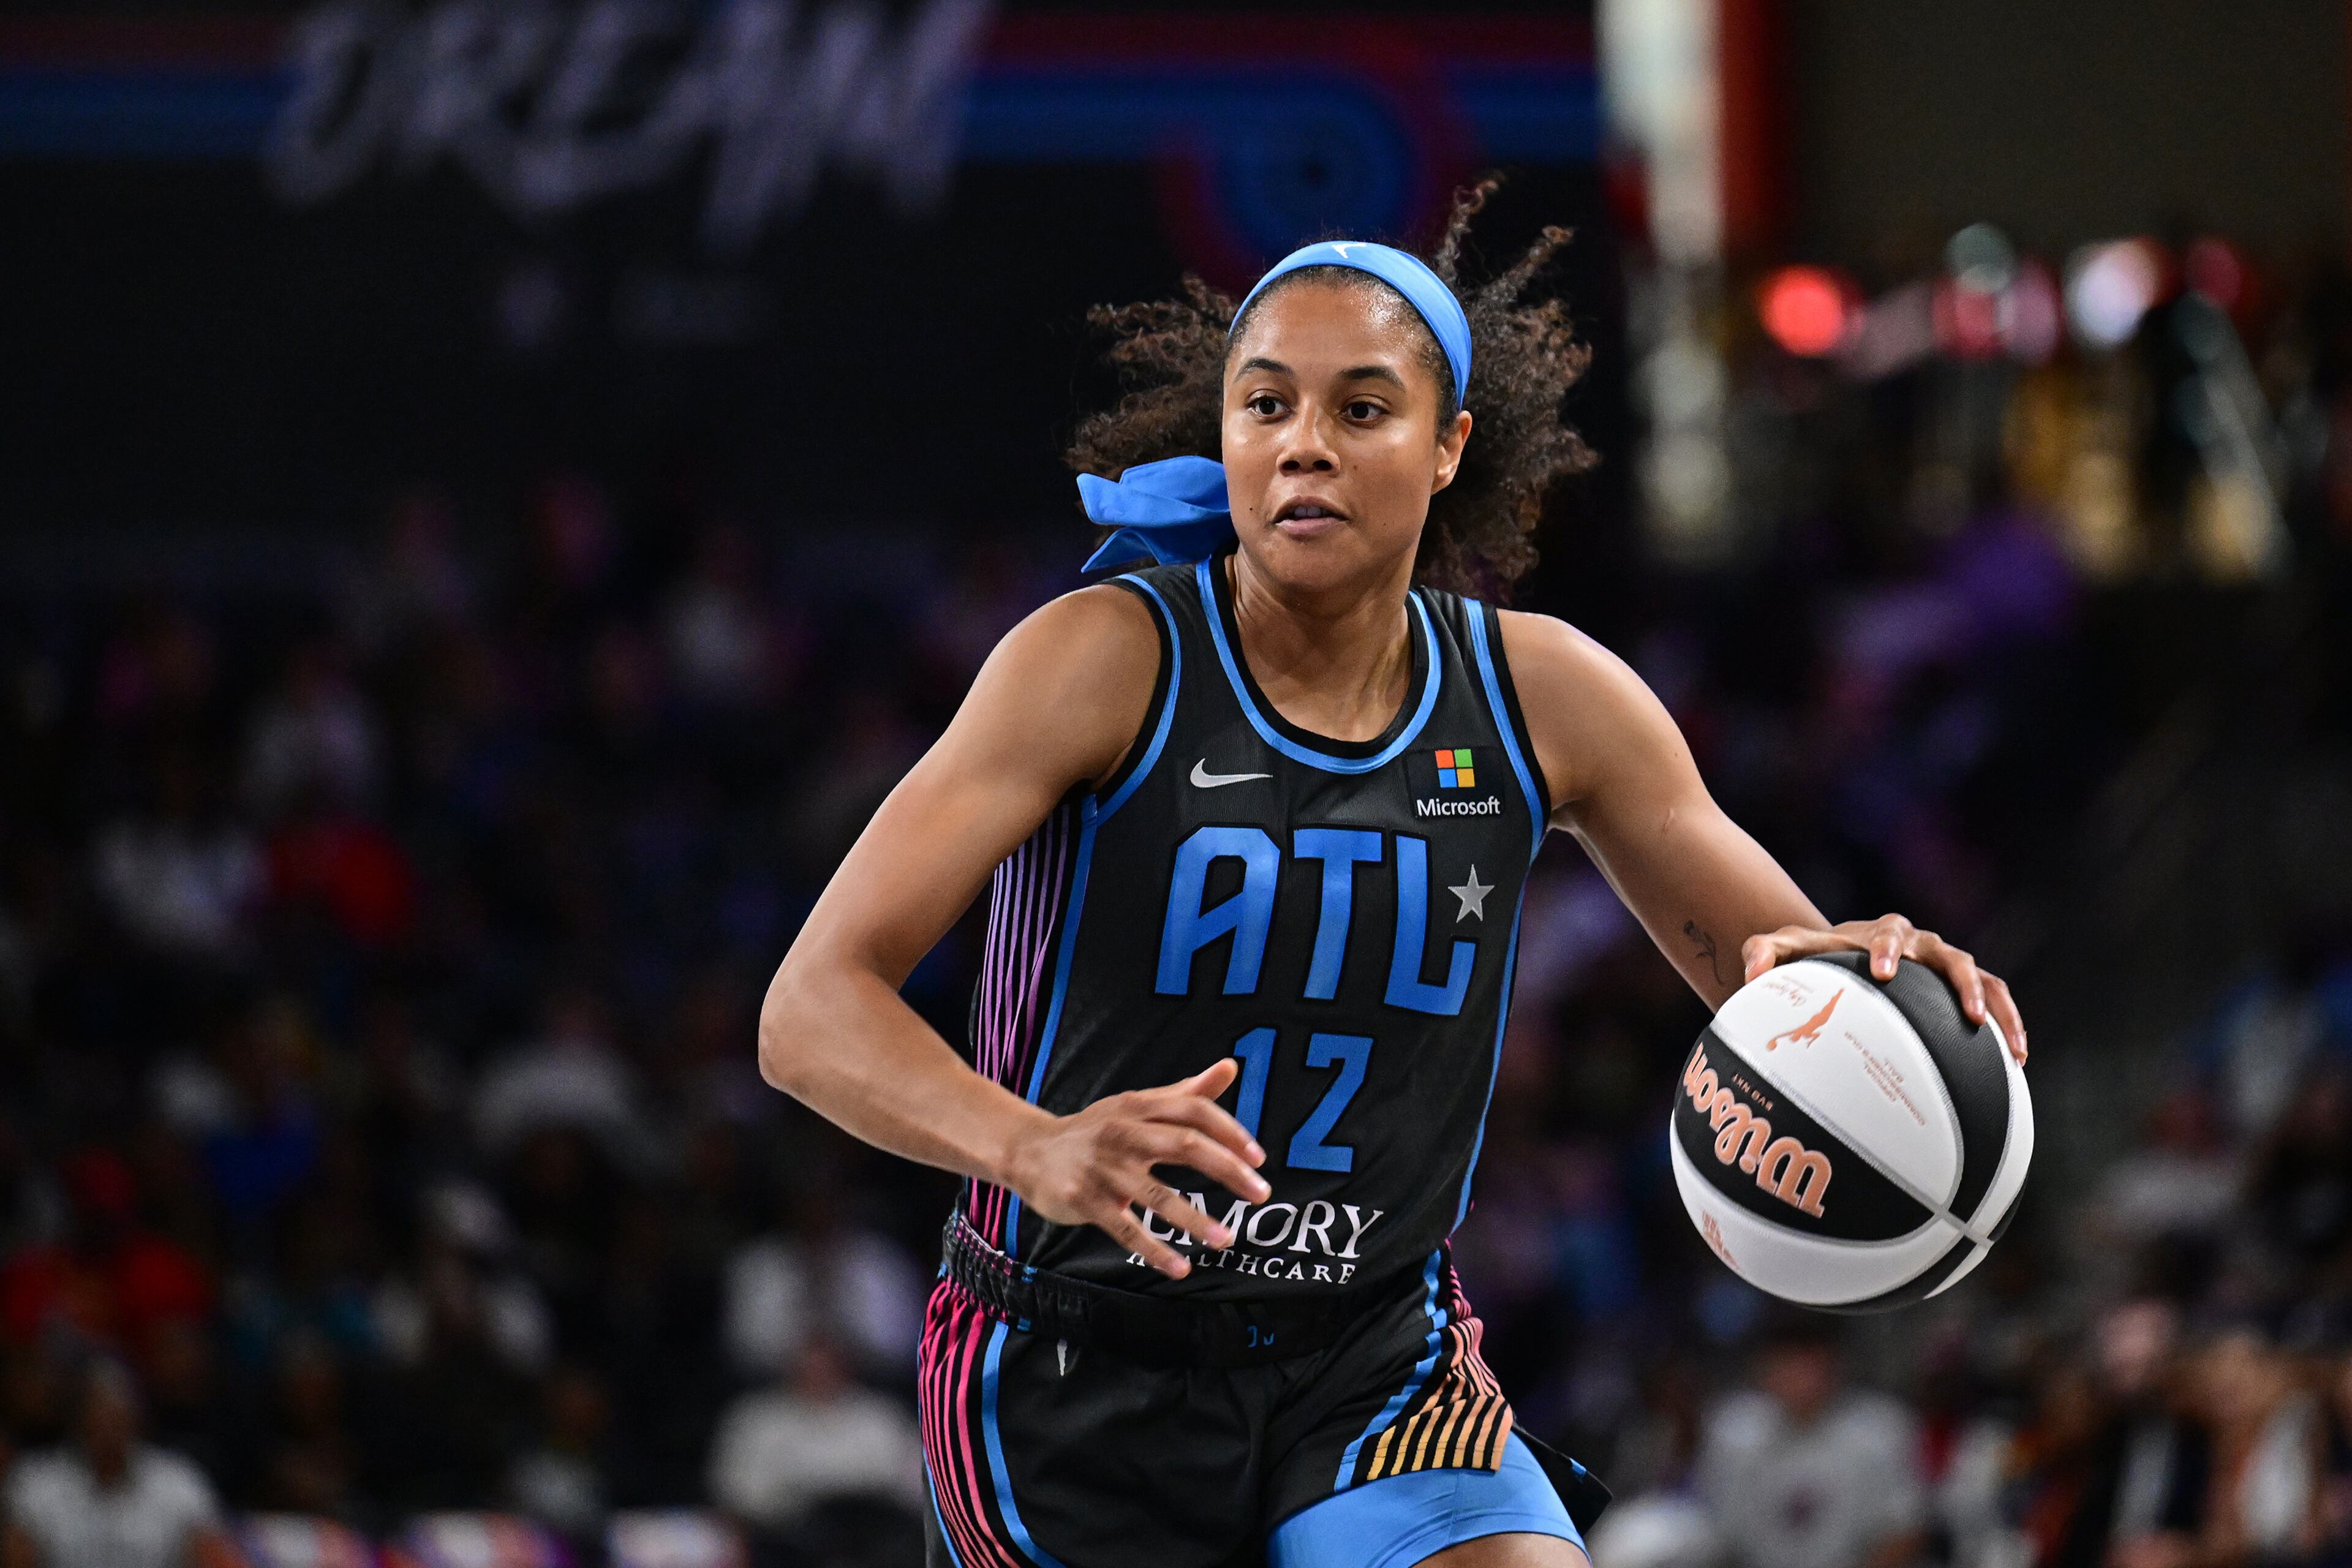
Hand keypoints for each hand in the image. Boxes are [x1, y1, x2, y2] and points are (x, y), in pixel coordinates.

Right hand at [1004, 1058, 1271, 1277]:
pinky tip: (1180, 1268)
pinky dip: (1155, 1250)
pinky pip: (1126, 1230)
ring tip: (1227, 1239)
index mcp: (1139, 1107)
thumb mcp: (1137, 1105)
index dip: (1229, 1132)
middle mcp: (1123, 1133)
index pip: (1192, 1111)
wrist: (1029, 1151)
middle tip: (1261, 1193)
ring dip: (1195, 1220)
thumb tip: (1230, 1067)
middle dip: (1226, 1169)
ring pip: (1157, 1195)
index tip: (1258, 1158)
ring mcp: (1103, 1169)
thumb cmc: (1096, 1129)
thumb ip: (1185, 1092)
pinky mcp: (1085, 1201)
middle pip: (1183, 1145)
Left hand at [1742, 913, 2026, 1062]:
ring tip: (2008, 1046)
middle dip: (1959, 981)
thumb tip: (1749, 974)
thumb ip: (1762, 952)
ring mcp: (1945, 965)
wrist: (1845, 957)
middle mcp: (1922, 944)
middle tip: (1967, 1013)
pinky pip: (1996, 1000)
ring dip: (1996, 1007)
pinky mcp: (1961, 988)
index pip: (1890, 935)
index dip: (1890, 950)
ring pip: (1983, 976)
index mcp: (1881, 934)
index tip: (1884, 972)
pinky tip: (2019, 1060)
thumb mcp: (1786, 950)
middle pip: (1948, 954)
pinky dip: (2009, 1023)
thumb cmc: (1816, 957)